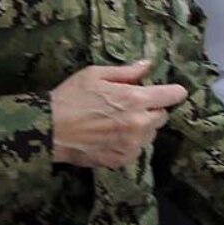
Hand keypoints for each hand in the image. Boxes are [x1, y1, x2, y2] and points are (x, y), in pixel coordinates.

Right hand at [49, 59, 187, 168]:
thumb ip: (126, 71)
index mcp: (134, 99)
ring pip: (150, 134)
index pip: (171, 95)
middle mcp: (138, 123)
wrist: (49, 130)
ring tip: (119, 122)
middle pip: (162, 116)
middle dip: (152, 109)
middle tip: (132, 105)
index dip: (174, 92)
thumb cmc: (71, 97)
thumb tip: (148, 64)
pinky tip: (112, 136)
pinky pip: (137, 149)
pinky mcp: (122, 159)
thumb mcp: (96, 74)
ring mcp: (131, 144)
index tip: (173, 92)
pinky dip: (130, 143)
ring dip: (142, 127)